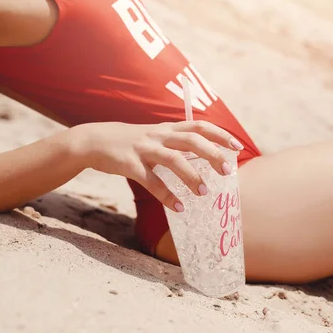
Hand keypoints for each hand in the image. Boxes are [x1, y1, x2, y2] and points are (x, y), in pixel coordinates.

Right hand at [71, 121, 243, 211]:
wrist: (95, 140)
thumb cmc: (131, 142)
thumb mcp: (155, 136)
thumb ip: (177, 143)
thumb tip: (204, 156)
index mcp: (167, 129)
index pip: (199, 126)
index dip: (220, 134)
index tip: (237, 147)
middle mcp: (159, 136)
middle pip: (191, 140)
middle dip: (212, 154)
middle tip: (229, 171)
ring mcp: (144, 149)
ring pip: (172, 160)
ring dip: (191, 176)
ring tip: (204, 192)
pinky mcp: (130, 164)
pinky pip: (150, 181)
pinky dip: (165, 195)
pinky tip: (177, 207)